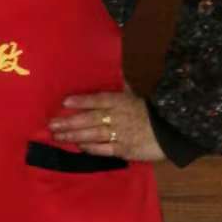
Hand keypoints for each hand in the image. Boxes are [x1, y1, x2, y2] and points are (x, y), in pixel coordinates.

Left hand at [46, 80, 166, 162]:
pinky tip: (79, 147)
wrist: (170, 132)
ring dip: (74, 136)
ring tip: (58, 136)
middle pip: (90, 119)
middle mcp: (118, 117)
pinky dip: (91, 148)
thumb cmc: (150, 112)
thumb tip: (115, 71)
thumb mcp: (135, 95)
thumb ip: (122, 86)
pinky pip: (104, 150)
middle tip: (51, 124)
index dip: (81, 101)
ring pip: (93, 135)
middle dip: (69, 122)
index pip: (98, 100)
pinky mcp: (124, 150)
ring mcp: (120, 135)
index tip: (64, 102)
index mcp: (121, 102)